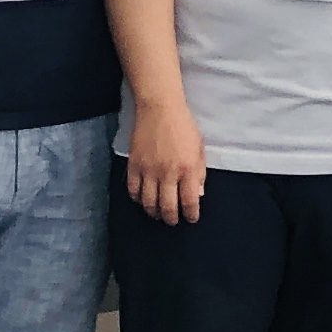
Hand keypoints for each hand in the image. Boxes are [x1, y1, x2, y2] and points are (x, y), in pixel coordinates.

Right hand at [128, 99, 206, 226]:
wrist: (160, 109)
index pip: (189, 201)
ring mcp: (148, 170)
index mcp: (187, 169)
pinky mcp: (134, 165)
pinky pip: (133, 190)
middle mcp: (167, 173)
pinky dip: (137, 199)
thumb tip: (198, 195)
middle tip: (173, 221)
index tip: (191, 218)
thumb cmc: (184, 128)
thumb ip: (199, 174)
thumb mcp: (199, 150)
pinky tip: (142, 200)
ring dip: (154, 212)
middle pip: (167, 206)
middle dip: (171, 218)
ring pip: (148, 202)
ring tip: (158, 214)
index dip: (190, 214)